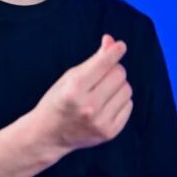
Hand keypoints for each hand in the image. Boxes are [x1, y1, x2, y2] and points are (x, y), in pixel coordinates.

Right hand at [32, 33, 132, 153]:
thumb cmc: (58, 100)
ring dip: (118, 86)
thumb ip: (93, 60)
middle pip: (119, 74)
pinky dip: (120, 102)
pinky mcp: (109, 132)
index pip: (104, 64)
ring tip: (103, 92)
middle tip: (102, 75)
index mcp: (74, 89)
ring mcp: (100, 122)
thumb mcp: (69, 77)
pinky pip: (128, 106)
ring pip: (127, 90)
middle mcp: (88, 107)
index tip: (120, 46)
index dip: (115, 51)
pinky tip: (106, 105)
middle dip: (114, 70)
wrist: (48, 135)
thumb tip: (112, 42)